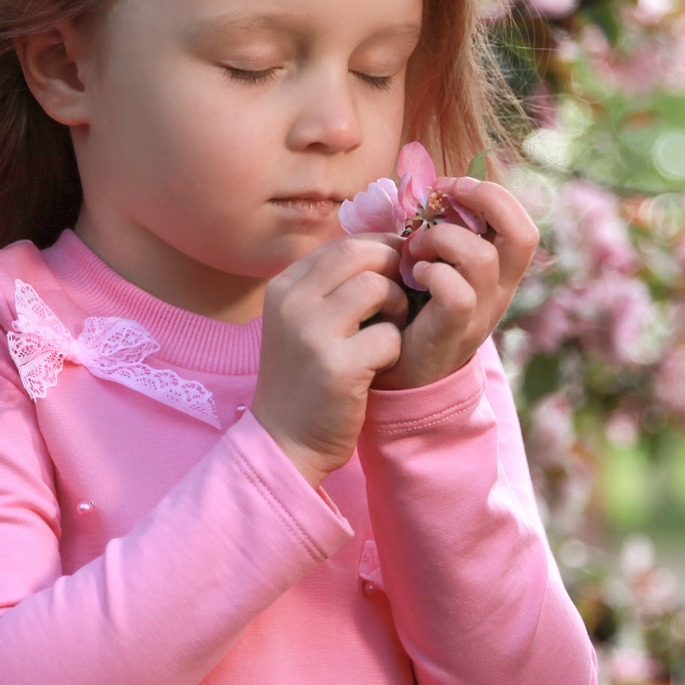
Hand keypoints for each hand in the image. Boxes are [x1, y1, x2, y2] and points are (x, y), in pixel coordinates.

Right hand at [252, 236, 408, 486]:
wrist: (285, 440)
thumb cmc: (306, 377)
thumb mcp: (304, 321)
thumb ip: (333, 285)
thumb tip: (387, 248)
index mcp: (283, 287)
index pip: (343, 244)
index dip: (381, 252)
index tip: (398, 274)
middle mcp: (291, 303)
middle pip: (361, 254)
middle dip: (394, 271)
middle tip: (401, 299)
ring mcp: (310, 333)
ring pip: (377, 288)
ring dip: (397, 308)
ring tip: (389, 332)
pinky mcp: (336, 367)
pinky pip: (388, 336)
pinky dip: (394, 349)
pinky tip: (380, 366)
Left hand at [377, 178, 538, 390]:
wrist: (404, 373)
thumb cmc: (415, 308)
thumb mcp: (438, 266)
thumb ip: (442, 233)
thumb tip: (426, 188)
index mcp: (500, 272)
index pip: (523, 225)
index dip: (491, 195)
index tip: (450, 186)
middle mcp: (500, 292)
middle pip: (523, 235)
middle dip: (485, 199)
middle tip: (444, 195)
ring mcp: (481, 314)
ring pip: (482, 259)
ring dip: (441, 238)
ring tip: (415, 248)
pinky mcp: (454, 332)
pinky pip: (457, 294)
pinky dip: (432, 274)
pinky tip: (412, 275)